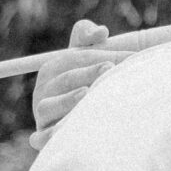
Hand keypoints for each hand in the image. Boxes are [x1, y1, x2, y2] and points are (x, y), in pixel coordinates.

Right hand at [30, 20, 123, 146]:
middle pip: (64, 80)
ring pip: (47, 107)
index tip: (129, 57)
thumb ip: (89, 38)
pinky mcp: (43, 139)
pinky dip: (49, 136)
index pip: (75, 58)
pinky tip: (65, 132)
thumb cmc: (90, 85)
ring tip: (87, 94)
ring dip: (67, 101)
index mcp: (52, 70)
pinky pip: (42, 138)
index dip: (100, 55)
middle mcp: (43, 92)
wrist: (87, 129)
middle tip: (112, 69)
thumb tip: (101, 32)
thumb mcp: (86, 60)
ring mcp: (42, 116)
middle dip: (89, 73)